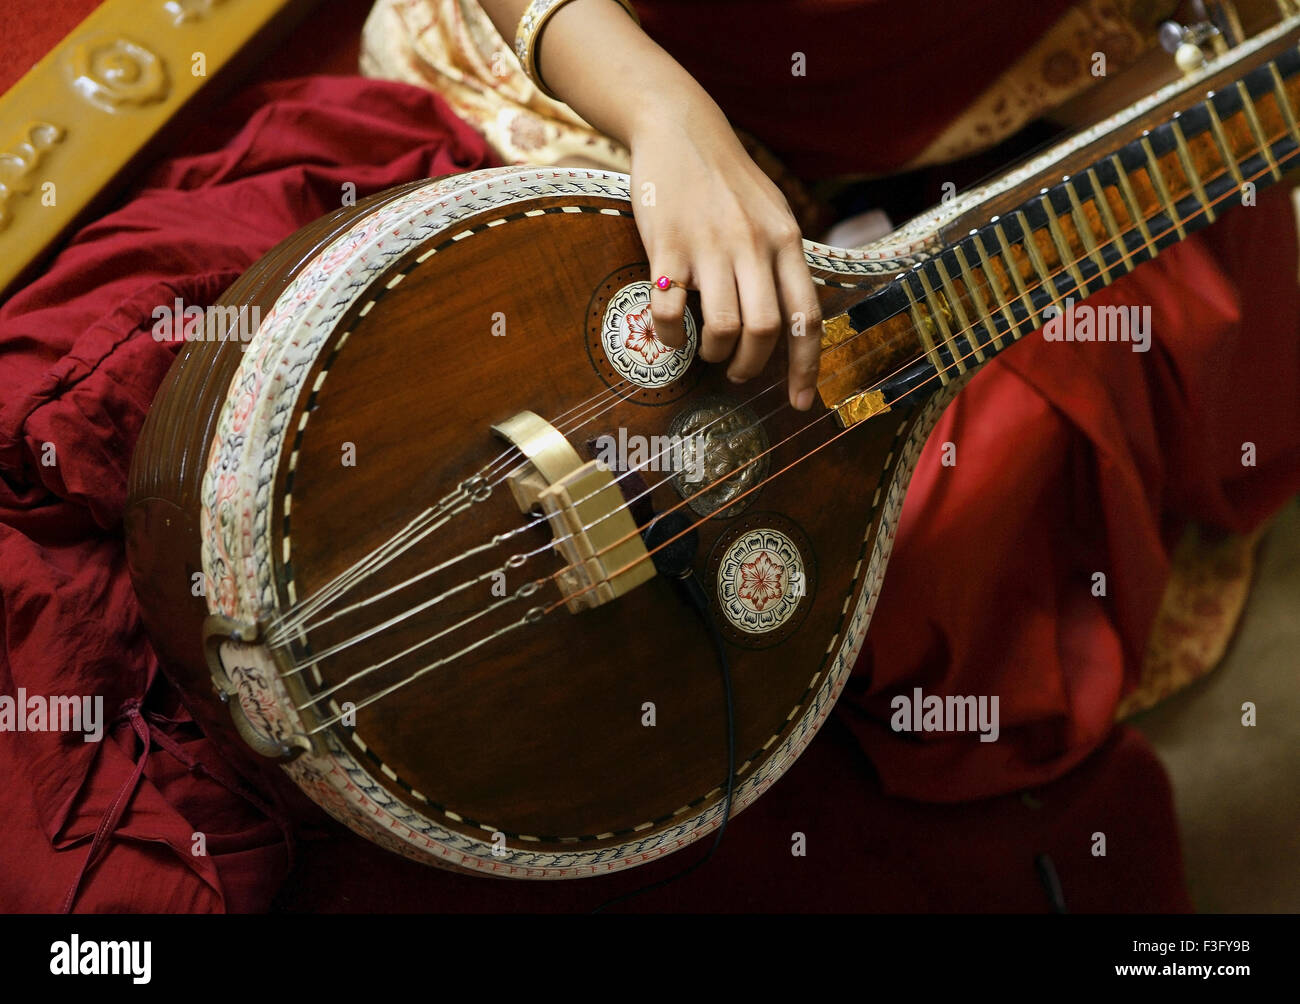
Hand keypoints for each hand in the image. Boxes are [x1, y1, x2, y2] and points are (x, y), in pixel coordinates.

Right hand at [627, 104, 821, 410]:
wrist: (679, 129)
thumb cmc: (726, 179)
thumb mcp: (772, 211)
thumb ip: (783, 259)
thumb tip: (793, 318)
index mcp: (786, 240)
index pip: (807, 316)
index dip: (807, 367)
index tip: (802, 402)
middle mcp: (753, 245)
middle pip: (766, 330)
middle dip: (752, 367)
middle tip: (739, 373)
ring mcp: (710, 246)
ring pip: (724, 327)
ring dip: (716, 354)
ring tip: (708, 351)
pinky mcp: (668, 247)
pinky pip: (672, 311)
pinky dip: (671, 336)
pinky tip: (670, 334)